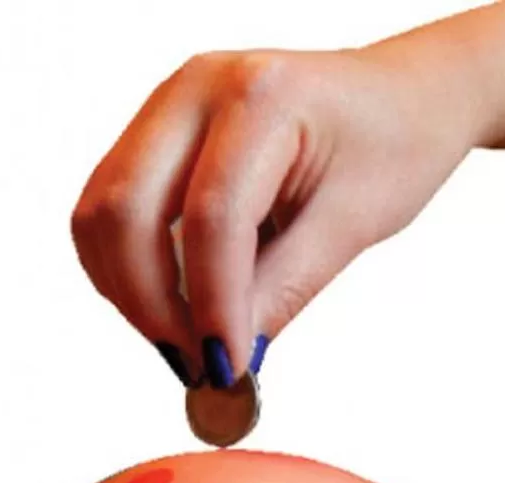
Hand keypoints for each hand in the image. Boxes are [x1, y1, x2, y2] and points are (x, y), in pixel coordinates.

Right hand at [72, 45, 479, 386]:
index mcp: (261, 98)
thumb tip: (228, 361)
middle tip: (196, 367)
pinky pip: (112, 208)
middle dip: (152, 306)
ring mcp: (167, 106)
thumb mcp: (352, 225)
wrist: (401, 98)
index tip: (225, 371)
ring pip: (103, 213)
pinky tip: (172, 309)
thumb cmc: (391, 148)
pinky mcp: (156, 134)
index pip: (214, 216)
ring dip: (131, 293)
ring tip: (185, 346)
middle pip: (128, 210)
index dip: (212, 305)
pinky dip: (128, 270)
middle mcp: (197, 88)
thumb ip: (284, 289)